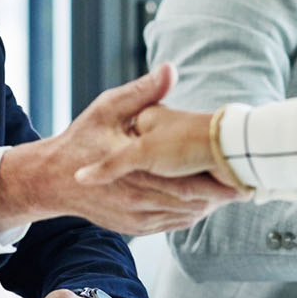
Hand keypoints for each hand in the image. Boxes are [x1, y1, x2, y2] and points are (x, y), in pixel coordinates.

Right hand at [0, 64, 242, 233]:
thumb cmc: (81, 139)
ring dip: (207, 205)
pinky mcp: (134, 228)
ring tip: (229, 192)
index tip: (239, 172)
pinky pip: (170, 224)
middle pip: (191, 203)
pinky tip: (203, 201)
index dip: (216, 180)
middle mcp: (136, 199)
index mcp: (134, 171)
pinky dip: (189, 214)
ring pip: (183, 217)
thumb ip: (142, 92)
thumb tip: (170, 69)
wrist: (52, 178)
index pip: (187, 182)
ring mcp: (135, 218)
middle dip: (219, 194)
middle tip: (244, 184)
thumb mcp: (107, 109)